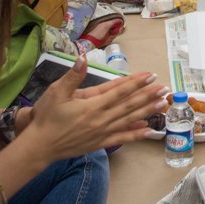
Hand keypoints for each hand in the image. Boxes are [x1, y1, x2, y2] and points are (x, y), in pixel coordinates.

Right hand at [26, 56, 166, 159]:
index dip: (136, 83)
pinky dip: (136, 134)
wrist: (40, 146)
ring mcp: (102, 133)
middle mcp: (101, 120)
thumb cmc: (47, 117)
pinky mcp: (100, 143)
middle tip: (164, 88)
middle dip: (148, 95)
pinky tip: (148, 129)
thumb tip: (82, 57)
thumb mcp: (56, 92)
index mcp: (92, 106)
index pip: (119, 92)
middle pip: (130, 106)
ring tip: (162, 104)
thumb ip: (72, 76)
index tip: (150, 76)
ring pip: (129, 121)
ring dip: (147, 112)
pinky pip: (122, 138)